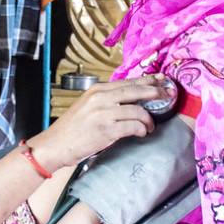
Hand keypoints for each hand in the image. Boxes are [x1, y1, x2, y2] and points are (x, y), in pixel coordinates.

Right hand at [28, 75, 172, 171]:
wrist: (56, 144)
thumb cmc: (72, 128)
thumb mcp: (88, 105)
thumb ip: (106, 99)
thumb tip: (131, 98)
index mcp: (97, 90)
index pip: (128, 82)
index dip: (147, 81)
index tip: (160, 79)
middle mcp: (101, 98)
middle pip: (136, 91)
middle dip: (155, 92)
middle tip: (167, 95)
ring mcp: (104, 113)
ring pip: (138, 111)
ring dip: (148, 119)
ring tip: (150, 126)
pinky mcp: (107, 130)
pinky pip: (134, 127)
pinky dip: (142, 130)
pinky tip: (142, 133)